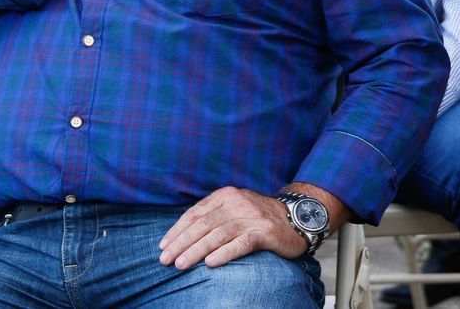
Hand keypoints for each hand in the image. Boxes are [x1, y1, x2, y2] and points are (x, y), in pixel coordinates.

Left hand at [157, 187, 308, 268]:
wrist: (296, 218)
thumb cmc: (258, 217)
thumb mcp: (234, 208)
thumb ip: (213, 215)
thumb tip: (181, 235)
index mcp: (226, 195)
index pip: (195, 213)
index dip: (177, 231)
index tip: (163, 246)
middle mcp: (238, 203)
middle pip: (203, 225)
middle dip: (181, 243)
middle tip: (165, 260)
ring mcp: (252, 217)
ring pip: (218, 235)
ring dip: (196, 251)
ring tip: (181, 265)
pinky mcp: (265, 233)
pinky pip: (241, 244)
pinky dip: (224, 254)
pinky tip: (210, 263)